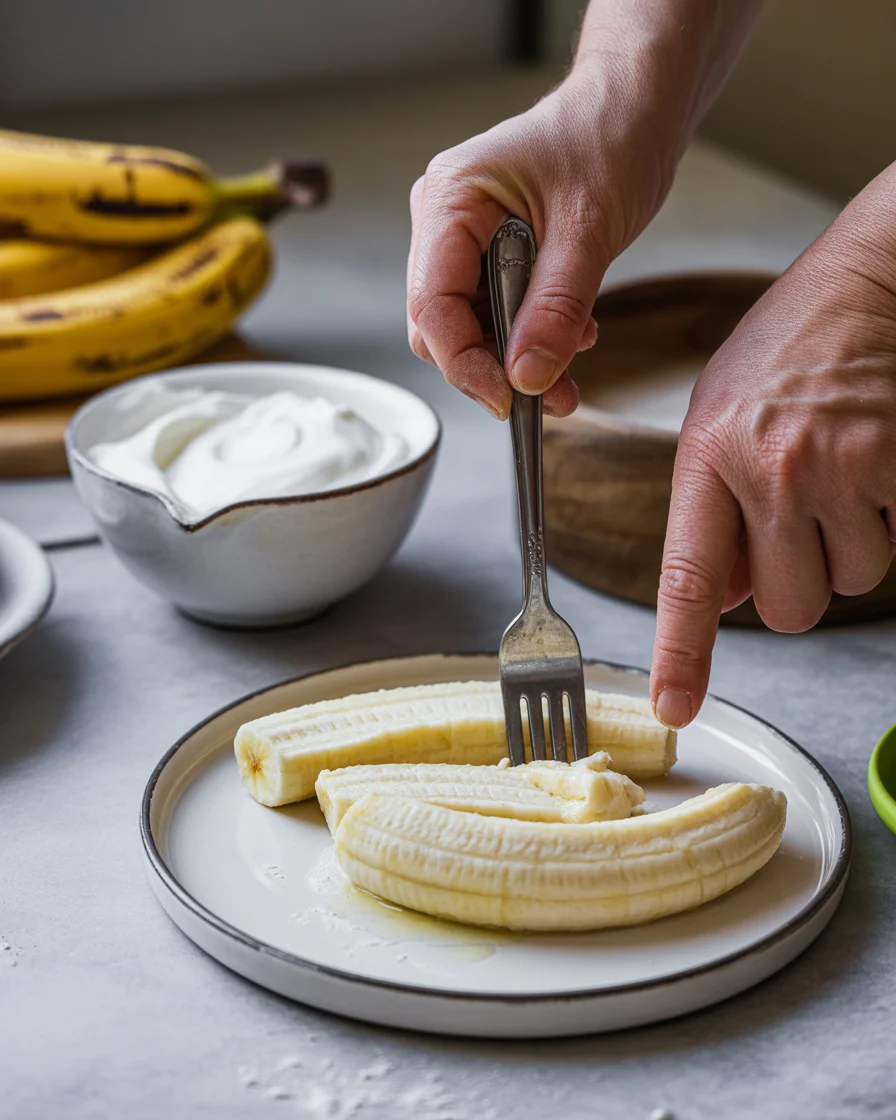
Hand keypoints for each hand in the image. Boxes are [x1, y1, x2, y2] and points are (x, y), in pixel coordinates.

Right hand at [405, 2, 762, 419]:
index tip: (507, 398)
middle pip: (440, 324)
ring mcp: (463, 239)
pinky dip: (528, 338)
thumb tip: (527, 376)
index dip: (464, 362)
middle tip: (545, 391)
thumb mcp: (589, 230)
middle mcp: (443, 221)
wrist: (634, 111)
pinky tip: (570, 336)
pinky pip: (494, 314)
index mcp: (450, 200)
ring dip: (515, 359)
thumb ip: (555, 308)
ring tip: (568, 372)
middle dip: (491, 366)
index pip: (431, 305)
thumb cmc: (608, 138)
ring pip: (469, 327)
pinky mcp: (488, 255)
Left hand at [651, 169, 895, 727]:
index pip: (688, 578)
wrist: (870, 282)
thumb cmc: (787, 347)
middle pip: (787, 606)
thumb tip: (720, 596)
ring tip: (840, 477)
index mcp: (708, 458)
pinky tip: (872, 465)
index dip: (682, 653)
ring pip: (849, 582)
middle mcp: (771, 471)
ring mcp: (841, 470)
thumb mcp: (718, 419)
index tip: (675, 706)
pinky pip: (895, 546)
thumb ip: (714, 512)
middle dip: (794, 584)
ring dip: (846, 550)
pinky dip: (887, 522)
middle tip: (799, 526)